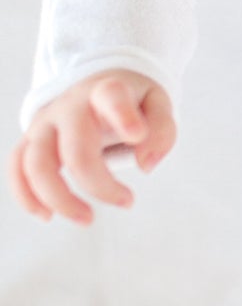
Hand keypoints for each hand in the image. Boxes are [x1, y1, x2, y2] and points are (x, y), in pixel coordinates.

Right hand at [8, 70, 175, 225]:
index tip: (136, 136)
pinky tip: (47, 215)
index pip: (110, 96)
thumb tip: (146, 165)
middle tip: (127, 202)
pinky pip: (16, 167)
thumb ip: (161, 130)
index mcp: (106, 91)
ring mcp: (45, 123)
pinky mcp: (31, 140)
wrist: (95, 86)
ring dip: (58, 198)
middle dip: (98, 184)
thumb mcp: (157, 103)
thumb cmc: (130, 101)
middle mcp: (70, 106)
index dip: (122, 115)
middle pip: (74, 148)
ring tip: (86, 218)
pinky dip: (25, 195)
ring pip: (36, 163)